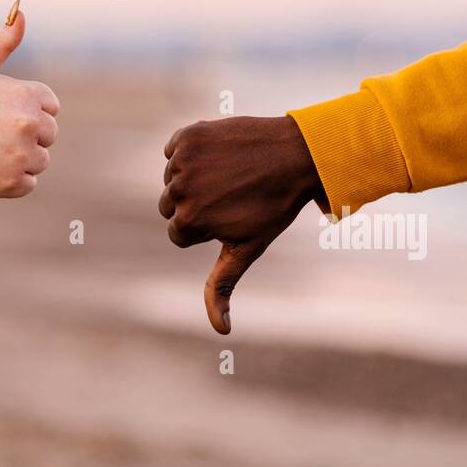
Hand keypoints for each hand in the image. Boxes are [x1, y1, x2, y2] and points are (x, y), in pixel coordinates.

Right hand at [0, 5, 58, 196]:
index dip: (27, 111)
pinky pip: (28, 184)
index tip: (1, 114)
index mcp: (26, 94)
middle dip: (25, 136)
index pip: (51, 107)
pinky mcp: (10, 183)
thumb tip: (20, 10)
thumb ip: (2, 43)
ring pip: (40, 161)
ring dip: (19, 159)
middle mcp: (29, 123)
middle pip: (49, 135)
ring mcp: (20, 155)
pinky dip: (9, 181)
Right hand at [158, 116, 322, 333]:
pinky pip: (174, 150)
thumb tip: (221, 331)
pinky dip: (190, 152)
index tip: (231, 217)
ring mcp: (183, 161)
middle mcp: (179, 191)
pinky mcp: (188, 135)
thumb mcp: (246, 249)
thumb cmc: (273, 208)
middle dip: (195, 203)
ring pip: (172, 177)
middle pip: (170, 206)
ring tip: (228, 175)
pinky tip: (220, 155)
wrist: (296, 156)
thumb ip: (222, 286)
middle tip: (231, 195)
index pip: (178, 233)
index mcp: (188, 222)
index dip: (205, 228)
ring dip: (193, 177)